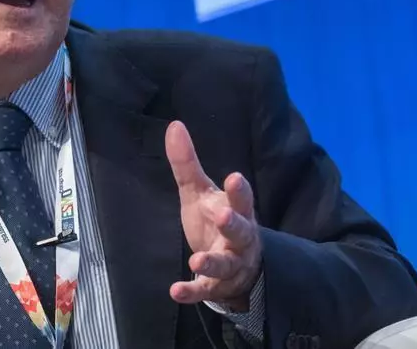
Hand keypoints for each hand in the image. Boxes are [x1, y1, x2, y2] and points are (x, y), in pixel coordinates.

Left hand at [165, 120, 262, 310]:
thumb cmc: (215, 221)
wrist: (234, 266)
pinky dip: (191, 291)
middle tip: (224, 215)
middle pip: (241, 231)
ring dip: (212, 262)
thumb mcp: (200, 192)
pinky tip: (175, 291)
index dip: (239, 191)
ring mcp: (230, 265)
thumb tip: (174, 125)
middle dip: (234, 224)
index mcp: (237, 211)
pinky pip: (206, 290)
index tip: (234, 178)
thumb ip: (187, 163)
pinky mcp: (216, 286)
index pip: (242, 199)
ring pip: (226, 264)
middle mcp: (239, 239)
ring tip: (197, 260)